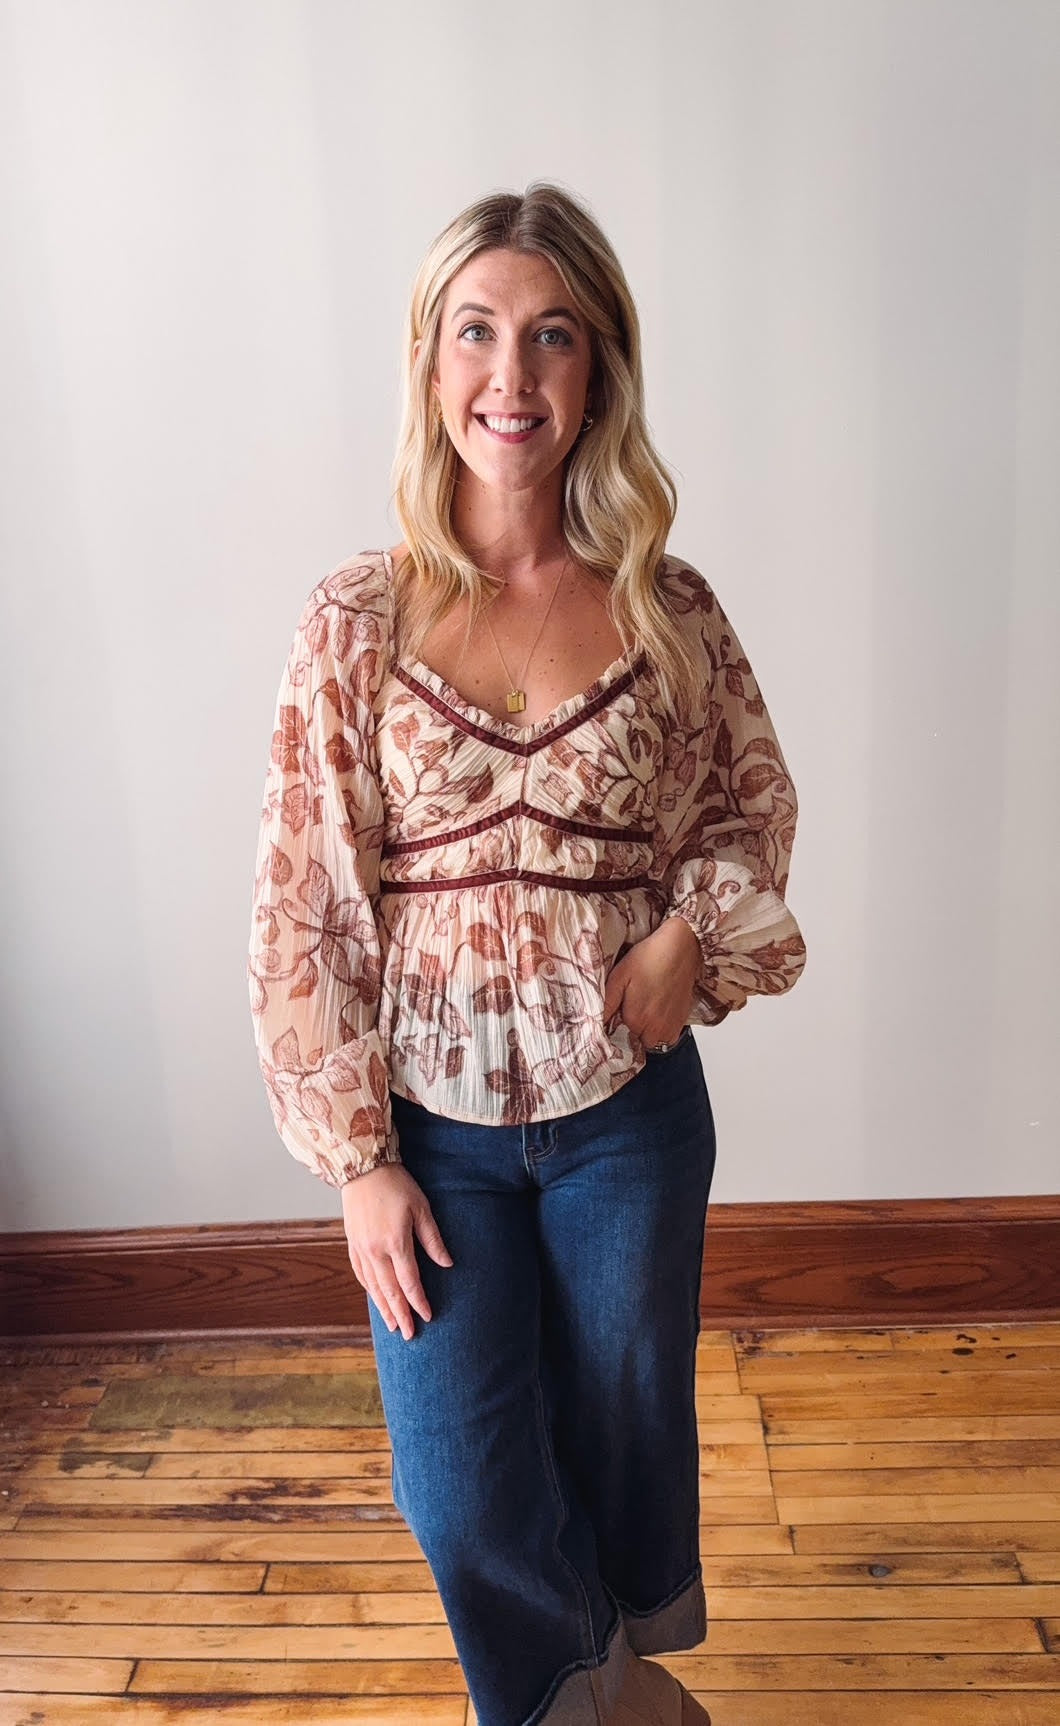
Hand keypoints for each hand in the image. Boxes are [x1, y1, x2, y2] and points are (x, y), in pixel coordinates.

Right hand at [340, 1162, 453, 1342]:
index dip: (419, 1302)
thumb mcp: (421, 1208)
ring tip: (392, 1325)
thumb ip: (433, 1239)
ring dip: (383, 1307)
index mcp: (396, 1242)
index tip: (428, 1317)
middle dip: (401, 1314)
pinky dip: (369, 1289)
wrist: (363, 1168)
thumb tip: (447, 1264)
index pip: (410, 1282)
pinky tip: (376, 1297)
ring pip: (373, 1286)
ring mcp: (361, 1248)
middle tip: (409, 1335)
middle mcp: (375, 1250)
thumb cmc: (397, 1185)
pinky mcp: (352, 1243)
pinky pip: (360, 1273)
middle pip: (390, 1291)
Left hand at [603, 916, 700, 1044]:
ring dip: (648, 1030)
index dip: (617, 1020)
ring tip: (648, 1006)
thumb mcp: (619, 976)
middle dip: (632, 1026)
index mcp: (635, 1018)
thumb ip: (607, 1003)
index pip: (618, 1034)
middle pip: (636, 1039)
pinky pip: (668, 1037)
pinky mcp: (682, 1021)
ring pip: (652, 1040)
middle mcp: (654, 1028)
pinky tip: (660, 1009)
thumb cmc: (650, 957)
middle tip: (634, 1003)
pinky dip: (663, 1028)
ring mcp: (670, 1027)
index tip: (620, 1007)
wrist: (681, 948)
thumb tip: (596, 1022)